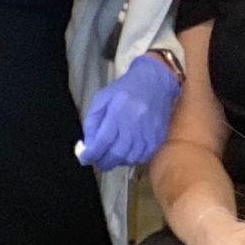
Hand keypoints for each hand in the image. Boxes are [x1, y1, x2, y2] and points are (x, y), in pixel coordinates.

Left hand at [76, 55, 181, 169]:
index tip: (85, 158)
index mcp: (119, 111)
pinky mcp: (159, 137)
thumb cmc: (124, 89)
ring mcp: (149, 132)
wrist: (155, 82)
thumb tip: (89, 146)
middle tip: (98, 160)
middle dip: (104, 161)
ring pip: (130, 158)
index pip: (103, 140)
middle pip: (117, 153)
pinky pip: (143, 157)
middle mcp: (135, 123)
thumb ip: (92, 122)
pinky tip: (127, 152)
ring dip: (118, 161)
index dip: (92, 154)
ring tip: (112, 155)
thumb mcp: (102, 99)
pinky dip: (132, 159)